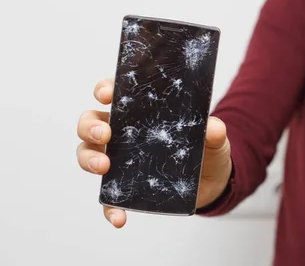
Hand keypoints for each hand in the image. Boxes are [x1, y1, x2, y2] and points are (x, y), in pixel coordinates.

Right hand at [76, 78, 231, 227]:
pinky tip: (118, 216)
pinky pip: (108, 199)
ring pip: (88, 153)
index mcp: (140, 111)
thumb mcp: (214, 138)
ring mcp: (120, 160)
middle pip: (91, 122)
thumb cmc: (206, 148)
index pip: (116, 93)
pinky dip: (109, 208)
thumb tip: (212, 128)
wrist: (212, 181)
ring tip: (104, 167)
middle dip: (90, 126)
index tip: (106, 94)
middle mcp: (123, 132)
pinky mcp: (124, 188)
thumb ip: (214, 131)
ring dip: (89, 159)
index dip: (105, 89)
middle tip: (104, 134)